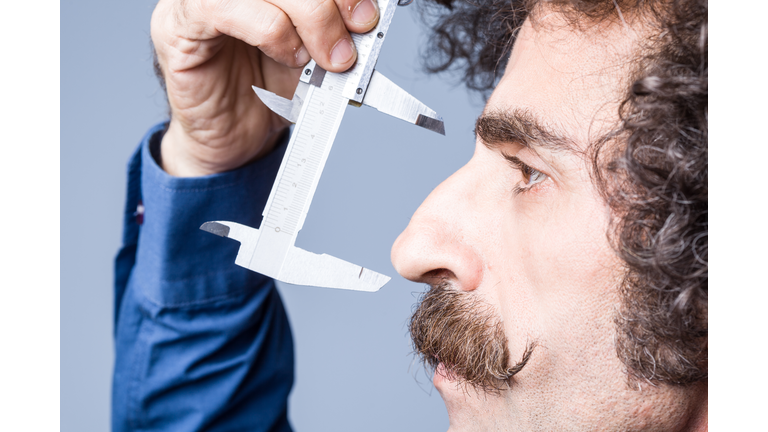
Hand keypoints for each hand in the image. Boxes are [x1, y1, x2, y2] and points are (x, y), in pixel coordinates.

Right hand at [151, 0, 380, 175]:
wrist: (234, 139)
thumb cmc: (267, 92)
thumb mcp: (314, 57)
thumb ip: (334, 32)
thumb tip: (367, 18)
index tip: (367, 17)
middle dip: (330, 7)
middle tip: (348, 48)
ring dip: (311, 20)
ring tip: (325, 59)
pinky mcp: (180, 23)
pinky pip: (227, 9)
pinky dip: (273, 33)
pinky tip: (291, 57)